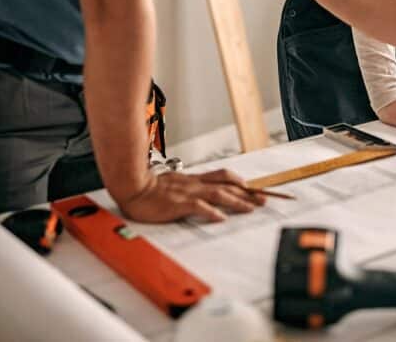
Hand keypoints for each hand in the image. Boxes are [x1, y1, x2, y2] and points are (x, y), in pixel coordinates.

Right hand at [117, 169, 263, 223]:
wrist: (133, 187)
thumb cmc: (151, 188)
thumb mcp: (176, 184)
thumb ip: (191, 187)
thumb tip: (206, 195)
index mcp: (194, 179)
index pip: (224, 177)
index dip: (242, 183)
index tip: (256, 189)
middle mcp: (195, 184)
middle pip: (227, 185)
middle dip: (247, 193)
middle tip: (263, 200)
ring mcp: (187, 192)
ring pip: (218, 194)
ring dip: (236, 201)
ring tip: (250, 208)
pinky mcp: (178, 203)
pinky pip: (198, 206)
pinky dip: (211, 211)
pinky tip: (221, 217)